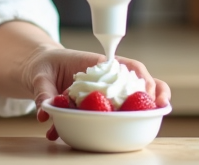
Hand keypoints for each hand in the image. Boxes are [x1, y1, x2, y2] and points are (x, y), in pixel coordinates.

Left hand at [24, 47, 169, 127]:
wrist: (38, 70)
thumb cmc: (44, 66)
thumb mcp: (40, 75)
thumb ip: (44, 91)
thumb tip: (46, 110)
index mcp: (96, 64)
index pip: (126, 65)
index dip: (141, 77)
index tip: (147, 91)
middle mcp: (106, 78)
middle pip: (137, 81)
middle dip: (152, 93)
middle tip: (160, 107)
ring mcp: (104, 93)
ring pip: (131, 98)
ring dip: (144, 108)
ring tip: (153, 119)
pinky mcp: (98, 108)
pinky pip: (112, 115)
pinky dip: (120, 124)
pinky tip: (120, 133)